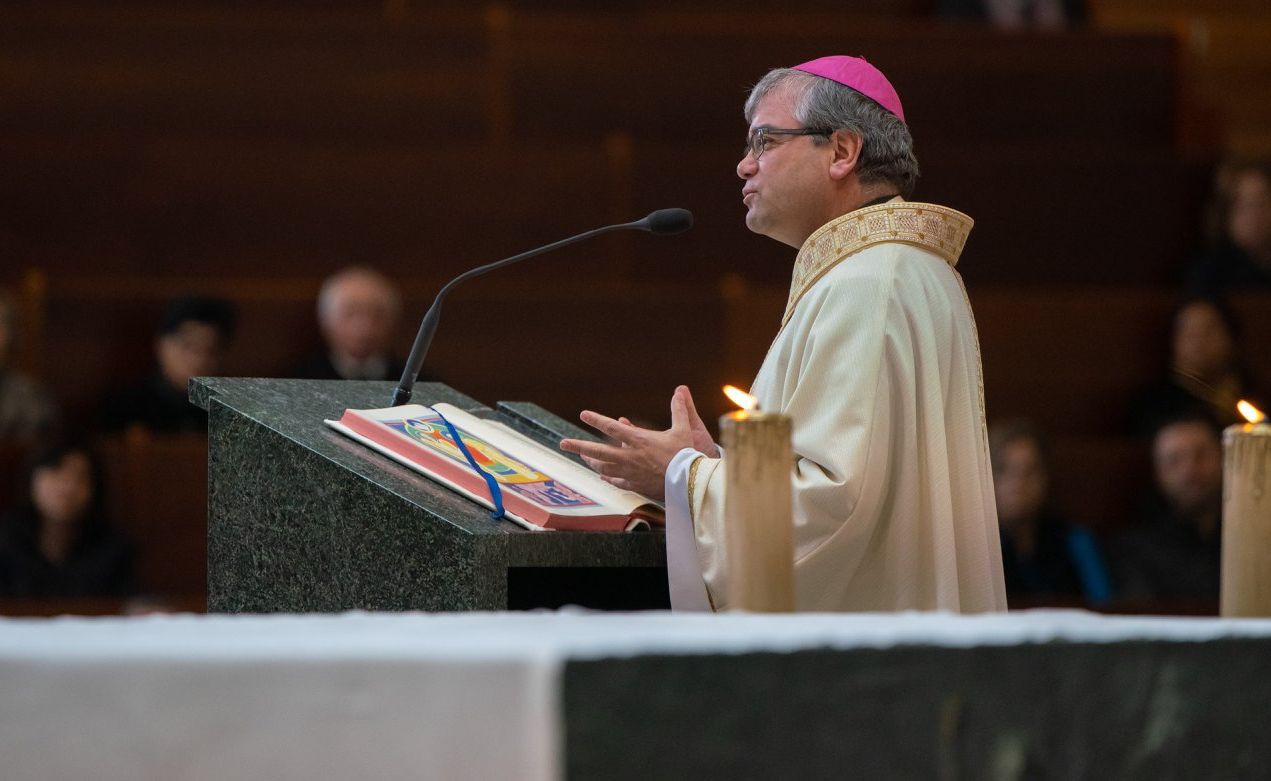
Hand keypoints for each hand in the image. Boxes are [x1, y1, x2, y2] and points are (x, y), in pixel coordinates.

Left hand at [561, 385, 714, 498]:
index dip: (597, 420)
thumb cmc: (686, 455)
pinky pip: (616, 481)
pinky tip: (602, 476)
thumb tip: (680, 390)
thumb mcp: (683, 429)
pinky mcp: (635, 485)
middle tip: (563, 444)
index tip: (584, 415)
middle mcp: (630, 456)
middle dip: (579, 446)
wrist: (689, 482)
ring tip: (582, 456)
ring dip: (591, 461)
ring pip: (604, 467)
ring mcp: (630, 472)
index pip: (612, 428)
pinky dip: (608, 477)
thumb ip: (679, 410)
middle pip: (598, 451)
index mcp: (639, 440)